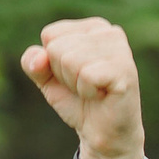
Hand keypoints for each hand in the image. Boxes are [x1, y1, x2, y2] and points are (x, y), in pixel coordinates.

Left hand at [21, 18, 143, 158]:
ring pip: (69, 59)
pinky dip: (86, 91)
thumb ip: (32, 62)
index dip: (51, 62)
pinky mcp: (125, 69)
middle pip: (57, 47)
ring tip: (93, 90)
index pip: (50, 34)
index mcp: (92, 27)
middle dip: (62, 74)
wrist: (101, 132)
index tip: (72, 74)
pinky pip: (86, 75)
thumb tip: (39, 59)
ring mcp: (120, 49)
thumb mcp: (46, 78)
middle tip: (83, 85)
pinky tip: (101, 95)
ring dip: (75, 83)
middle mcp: (109, 32)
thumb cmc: (77, 100)